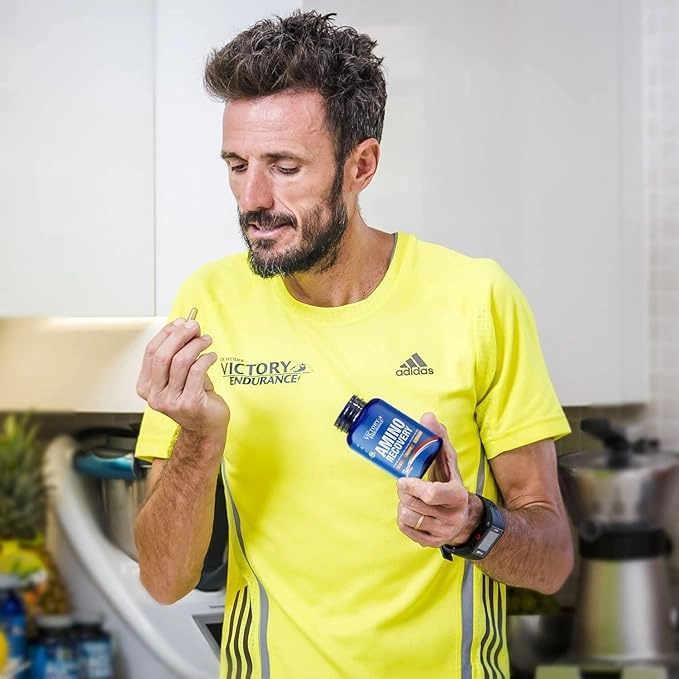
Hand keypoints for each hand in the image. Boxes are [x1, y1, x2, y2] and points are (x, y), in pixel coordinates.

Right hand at [136, 315, 229, 436]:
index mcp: (146, 386)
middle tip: (194, 326)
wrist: (206, 426)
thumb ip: (178, 353)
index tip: (181, 322)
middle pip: (163, 355)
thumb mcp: (180, 375)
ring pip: (181, 361)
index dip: (166, 333)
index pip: (151, 352)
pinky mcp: (190, 403)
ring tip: (206, 340)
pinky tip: (212, 356)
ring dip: (196, 345)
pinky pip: (196, 371)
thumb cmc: (194, 398)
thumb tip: (184, 325)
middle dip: (180, 335)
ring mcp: (171, 401)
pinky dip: (206, 358)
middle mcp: (155, 395)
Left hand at [396, 413, 479, 547]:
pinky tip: (411, 510)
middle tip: (404, 485)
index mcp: (457, 495)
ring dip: (402, 504)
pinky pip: (406, 529)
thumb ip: (439, 439)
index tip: (403, 479)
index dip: (412, 486)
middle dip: (403, 492)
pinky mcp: (432, 542)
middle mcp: (452, 516)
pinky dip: (403, 518)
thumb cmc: (451, 484)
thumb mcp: (449, 463)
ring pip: (407, 516)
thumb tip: (428, 417)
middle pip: (413, 504)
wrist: (466, 518)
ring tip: (409, 497)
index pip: (431, 493)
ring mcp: (442, 532)